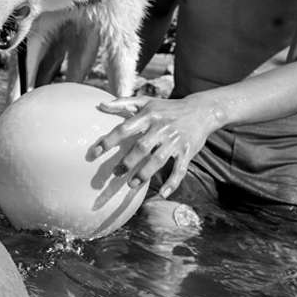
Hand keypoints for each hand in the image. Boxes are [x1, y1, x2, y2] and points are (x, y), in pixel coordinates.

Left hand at [86, 96, 219, 197]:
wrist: (201, 110)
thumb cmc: (167, 108)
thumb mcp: (146, 102)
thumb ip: (123, 103)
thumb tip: (101, 105)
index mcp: (148, 116)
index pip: (124, 129)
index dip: (108, 141)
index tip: (94, 153)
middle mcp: (161, 128)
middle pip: (141, 148)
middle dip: (127, 163)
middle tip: (115, 173)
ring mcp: (175, 141)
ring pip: (158, 160)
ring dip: (144, 174)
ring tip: (131, 184)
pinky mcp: (188, 151)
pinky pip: (180, 169)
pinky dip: (173, 182)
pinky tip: (163, 193)